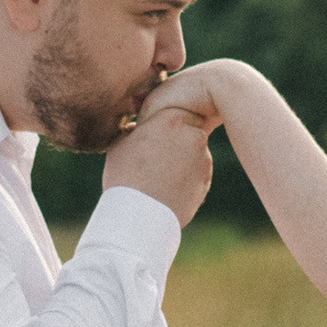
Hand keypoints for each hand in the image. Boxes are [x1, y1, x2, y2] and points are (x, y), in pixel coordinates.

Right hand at [99, 81, 222, 222]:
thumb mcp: (120, 145)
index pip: (176, 112)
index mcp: (171, 119)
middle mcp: (193, 134)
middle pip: (188, 130)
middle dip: (177, 140)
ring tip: (159, 177)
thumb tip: (136, 129)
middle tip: (158, 157)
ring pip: (194, 152)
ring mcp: (203, 157)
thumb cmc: (124, 176)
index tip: (155, 136)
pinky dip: (187, 177)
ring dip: (183, 159)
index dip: (165, 125)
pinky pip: (197, 172)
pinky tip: (168, 188)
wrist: (138, 214)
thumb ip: (133, 131)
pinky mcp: (206, 179)